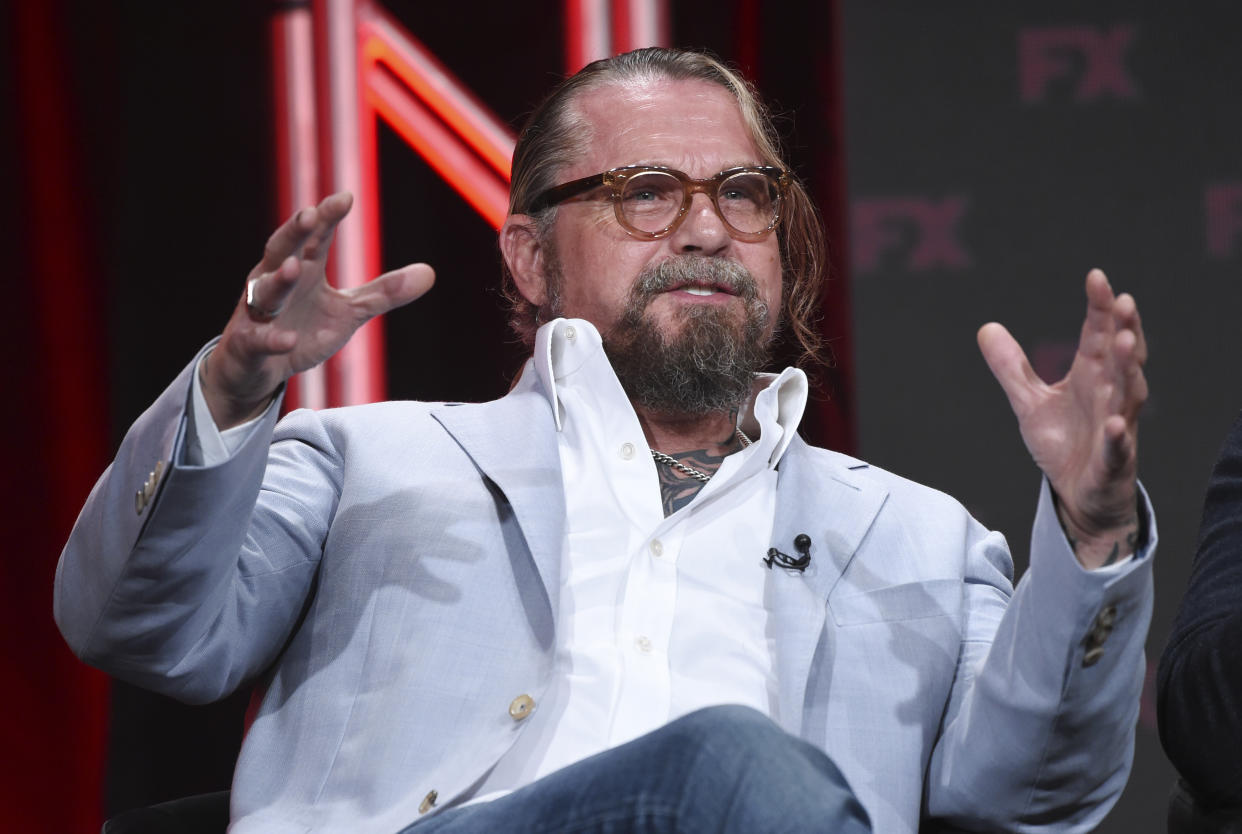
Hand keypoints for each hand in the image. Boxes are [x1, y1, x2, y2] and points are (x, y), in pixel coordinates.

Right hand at [201, 192, 434, 428]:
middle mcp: (274, 282)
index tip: (346, 198)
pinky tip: (288, 338)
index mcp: (301, 269)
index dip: (327, 217)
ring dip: (278, 279)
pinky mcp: (250, 344)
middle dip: (294, 232)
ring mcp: (259, 312)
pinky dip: (273, 338)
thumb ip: (384, 293)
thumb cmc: (302, 328)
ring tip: (293, 268)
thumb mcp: (348, 312)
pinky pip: (259, 339)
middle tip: (310, 214)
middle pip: (282, 250)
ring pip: (265, 291)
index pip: (314, 237)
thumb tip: (430, 273)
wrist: (258, 367)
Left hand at [978, 269, 1147, 568]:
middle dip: (1124, 329)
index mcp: (1091, 376)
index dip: (1100, 307)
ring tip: (1125, 342)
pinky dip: (1117, 435)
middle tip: (1124, 302)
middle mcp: (1109, 395)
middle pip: (1120, 357)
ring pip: (1128, 394)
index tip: (1096, 278)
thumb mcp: (1029, 402)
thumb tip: (986, 327)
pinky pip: (1117, 446)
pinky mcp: (1113, 461)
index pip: (1098, 335)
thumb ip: (1012, 367)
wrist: (1078, 495)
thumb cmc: (1064, 443)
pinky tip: (1114, 422)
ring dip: (1127, 369)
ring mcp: (1116, 427)